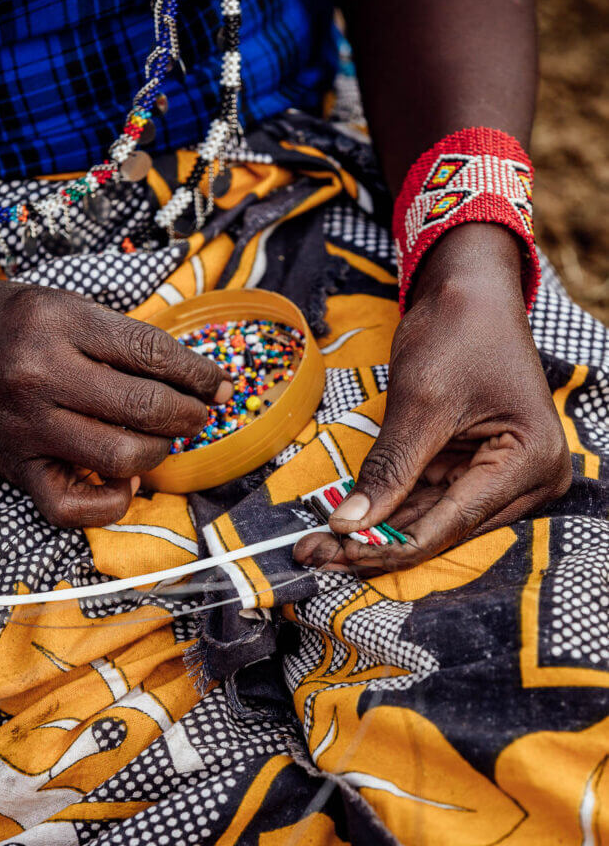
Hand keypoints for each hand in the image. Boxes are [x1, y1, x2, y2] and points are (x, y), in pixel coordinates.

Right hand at [0, 280, 230, 526]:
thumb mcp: (57, 304)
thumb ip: (117, 337)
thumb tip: (185, 373)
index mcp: (58, 322)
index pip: (151, 352)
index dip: (198, 372)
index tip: (218, 382)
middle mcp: (42, 375)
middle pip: (145, 407)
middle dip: (190, 414)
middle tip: (200, 412)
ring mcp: (28, 427)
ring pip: (121, 457)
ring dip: (159, 452)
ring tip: (162, 438)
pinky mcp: (15, 466)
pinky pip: (72, 506)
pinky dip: (111, 501)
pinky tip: (123, 480)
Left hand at [294, 225, 571, 573]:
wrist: (471, 291)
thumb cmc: (459, 330)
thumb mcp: (420, 401)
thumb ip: (390, 468)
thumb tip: (347, 524)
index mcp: (530, 462)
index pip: (450, 523)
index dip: (388, 545)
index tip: (333, 550)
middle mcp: (529, 480)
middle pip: (442, 530)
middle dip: (376, 543)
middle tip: (314, 554)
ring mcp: (505, 477)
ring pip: (432, 521)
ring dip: (377, 532)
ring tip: (318, 544)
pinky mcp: (478, 470)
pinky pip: (430, 500)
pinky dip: (389, 508)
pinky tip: (347, 522)